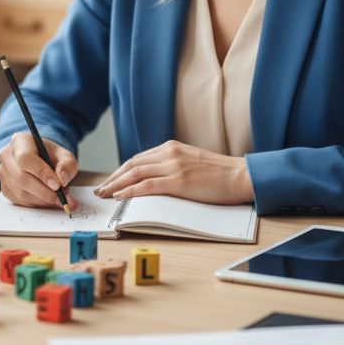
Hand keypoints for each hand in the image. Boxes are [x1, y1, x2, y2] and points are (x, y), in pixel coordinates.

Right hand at [0, 132, 79, 211]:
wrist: (39, 159)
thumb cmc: (50, 156)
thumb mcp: (64, 155)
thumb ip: (67, 165)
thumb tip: (62, 179)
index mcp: (20, 141)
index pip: (25, 158)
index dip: (41, 173)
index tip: (57, 185)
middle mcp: (6, 156)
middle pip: (21, 178)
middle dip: (44, 192)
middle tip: (61, 198)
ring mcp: (3, 173)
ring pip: (20, 192)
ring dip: (42, 200)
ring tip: (57, 199)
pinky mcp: (4, 188)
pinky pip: (19, 201)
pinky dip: (36, 204)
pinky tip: (46, 200)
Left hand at [94, 141, 252, 203]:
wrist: (241, 175)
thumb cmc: (220, 174)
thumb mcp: (191, 162)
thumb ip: (173, 165)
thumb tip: (153, 179)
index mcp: (171, 147)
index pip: (138, 159)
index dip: (121, 171)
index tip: (110, 181)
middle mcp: (169, 153)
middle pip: (132, 165)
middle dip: (113, 178)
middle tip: (101, 189)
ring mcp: (173, 166)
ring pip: (136, 174)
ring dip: (117, 185)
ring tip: (105, 195)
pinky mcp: (179, 180)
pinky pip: (148, 185)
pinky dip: (131, 191)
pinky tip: (121, 197)